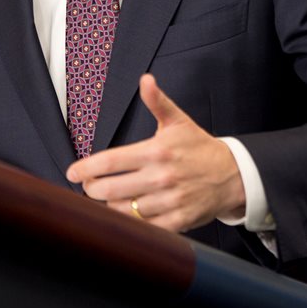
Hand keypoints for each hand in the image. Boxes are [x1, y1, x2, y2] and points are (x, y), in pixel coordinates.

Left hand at [65, 74, 245, 231]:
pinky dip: (133, 222)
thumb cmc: (199, 148)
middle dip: (92, 189)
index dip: (86, 168)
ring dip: (111, 206)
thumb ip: (157, 101)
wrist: (234, 175)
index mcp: (156, 151)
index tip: (73, 172)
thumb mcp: (178, 121)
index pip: (111, 161)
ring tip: (110, 198)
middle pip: (110, 190)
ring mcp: (170, 201)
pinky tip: (129, 213)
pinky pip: (145, 227)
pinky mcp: (179, 221)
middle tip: (90, 186)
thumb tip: (145, 79)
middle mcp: (161, 177)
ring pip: (124, 210)